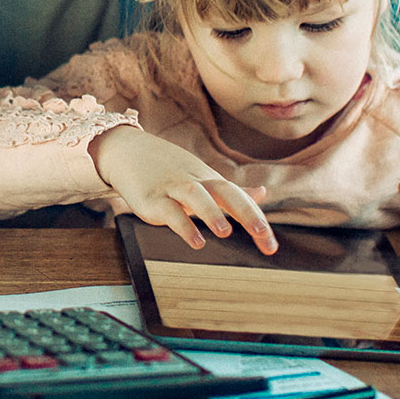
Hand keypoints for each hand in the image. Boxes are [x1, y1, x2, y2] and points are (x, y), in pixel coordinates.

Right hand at [90, 127, 276, 253]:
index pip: (240, 199)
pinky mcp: (152, 199)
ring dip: (211, 213)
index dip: (257, 220)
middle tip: (263, 235)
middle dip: (246, 213)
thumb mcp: (204, 178)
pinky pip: (169, 210)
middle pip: (225, 193)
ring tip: (226, 232)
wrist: (129, 151)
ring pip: (196, 196)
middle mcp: (196, 183)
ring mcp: (173, 189)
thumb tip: (263, 193)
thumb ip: (233, 191)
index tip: (270, 247)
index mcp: (211, 181)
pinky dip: (183, 225)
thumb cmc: (170, 169)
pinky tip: (195, 241)